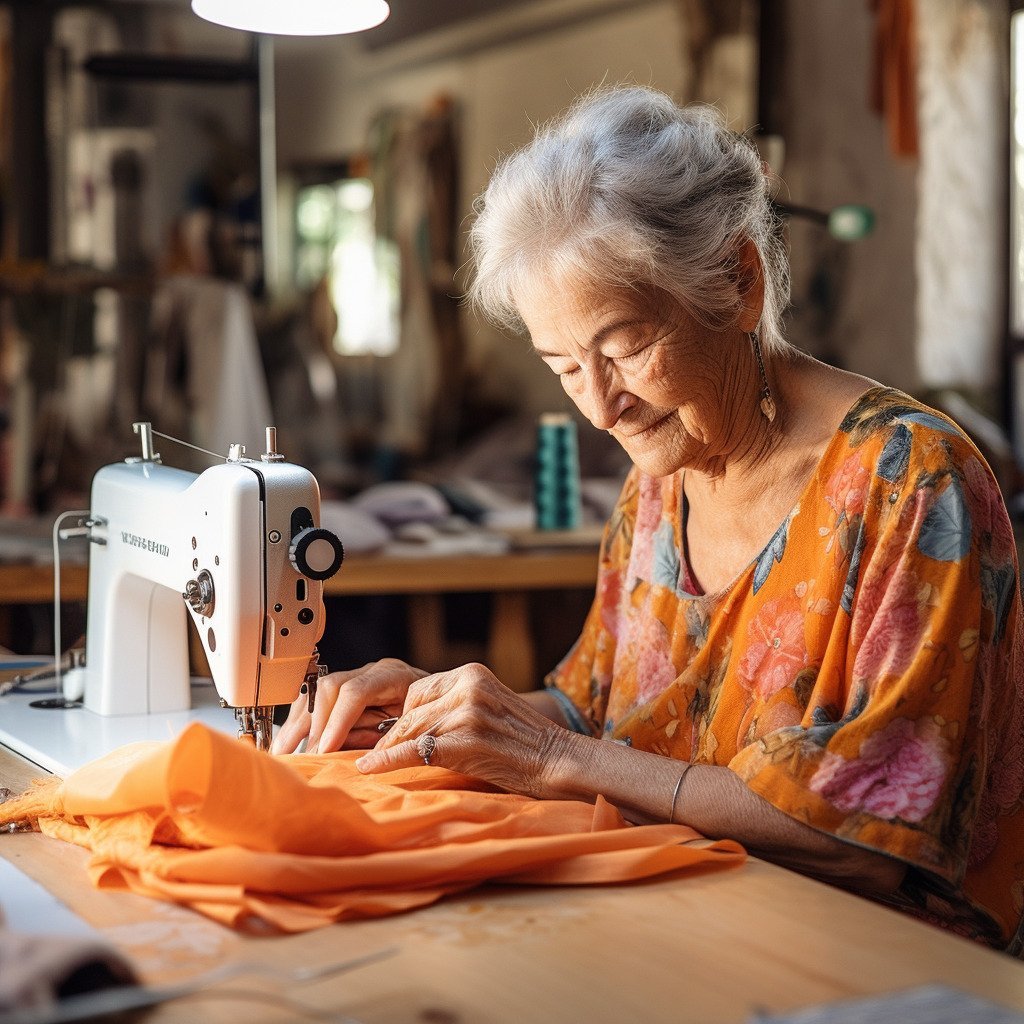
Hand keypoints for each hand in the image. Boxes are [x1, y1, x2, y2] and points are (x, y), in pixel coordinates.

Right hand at [270, 658, 428, 754]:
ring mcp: (357, 677)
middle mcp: (372, 672)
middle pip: (330, 688)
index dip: (338, 721)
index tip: (325, 749)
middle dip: (313, 725)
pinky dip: (299, 720)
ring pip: (316, 691)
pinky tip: (288, 741)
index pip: (356, 691)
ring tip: (283, 752)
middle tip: (303, 755)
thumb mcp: (416, 731)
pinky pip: (314, 698)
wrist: (443, 708)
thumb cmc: (432, 721)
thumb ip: (386, 741)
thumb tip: (354, 760)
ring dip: (298, 724)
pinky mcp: (345, 689)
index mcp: (395, 676)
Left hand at [355, 662, 569, 797]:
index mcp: (472, 673)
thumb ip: (456, 703)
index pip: (418, 690)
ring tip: (374, 766)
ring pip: (411, 732)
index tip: (396, 735)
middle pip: (411, 711)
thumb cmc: (522, 740)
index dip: (405, 716)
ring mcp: (467, 713)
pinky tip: (367, 768)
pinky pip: (414, 751)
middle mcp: (468, 687)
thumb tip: (411, 720)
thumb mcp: (489, 704)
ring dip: (390, 751)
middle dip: (393, 735)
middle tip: (376, 755)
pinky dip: (386, 761)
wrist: (557, 760)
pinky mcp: (465, 742)